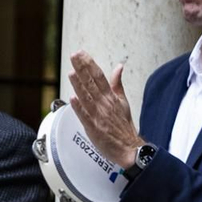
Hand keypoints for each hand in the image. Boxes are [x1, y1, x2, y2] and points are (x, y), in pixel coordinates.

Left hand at [67, 51, 144, 167]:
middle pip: (92, 83)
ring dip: (79, 85)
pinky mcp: (94, 128)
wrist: (129, 148)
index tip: (81, 54)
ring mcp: (99, 116)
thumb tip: (119, 67)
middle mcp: (104, 104)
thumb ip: (117, 84)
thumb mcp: (123, 101)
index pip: (99, 76)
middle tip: (74, 56)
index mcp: (111, 97)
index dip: (90, 64)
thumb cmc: (124, 127)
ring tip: (72, 72)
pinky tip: (73, 98)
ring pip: (87, 97)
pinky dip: (79, 107)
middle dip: (82, 68)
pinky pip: (85, 116)